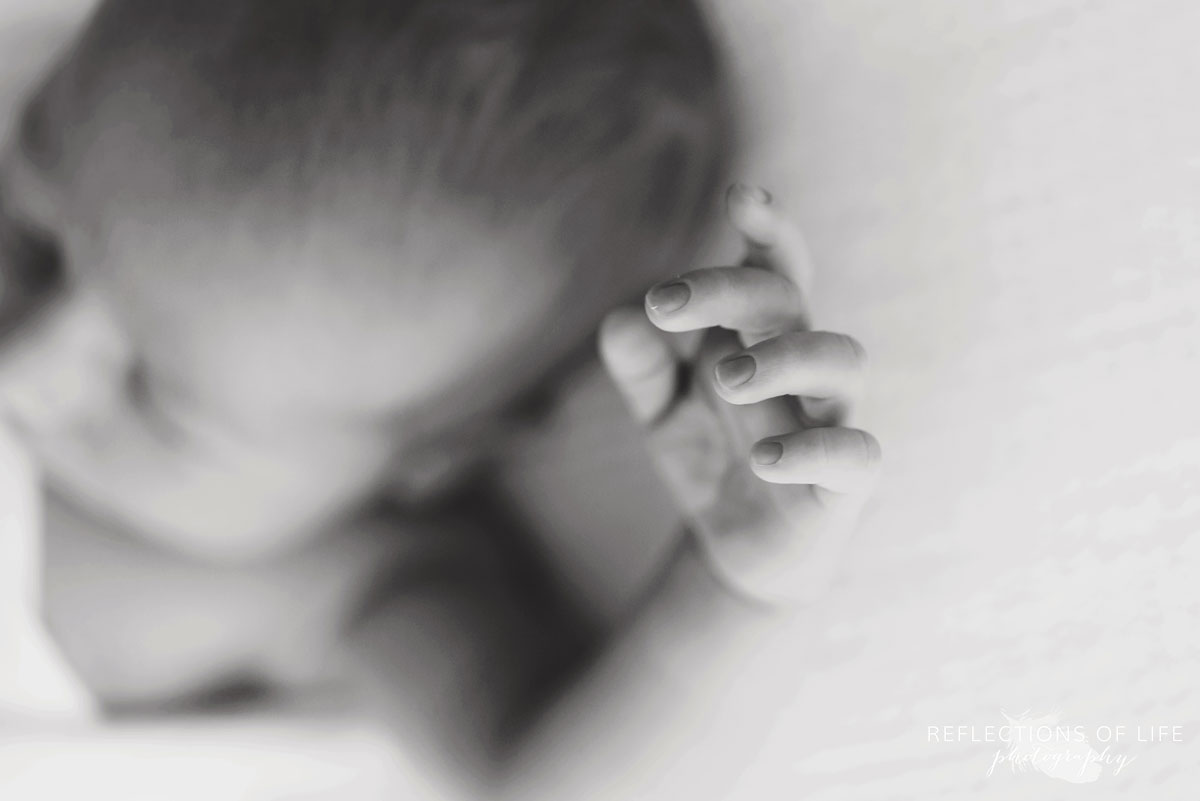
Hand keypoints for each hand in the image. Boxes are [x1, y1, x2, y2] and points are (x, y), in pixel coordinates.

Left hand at [599, 185, 880, 606]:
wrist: (739, 549)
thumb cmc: (710, 457)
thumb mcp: (659, 410)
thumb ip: (640, 367)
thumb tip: (619, 320)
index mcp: (760, 336)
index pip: (773, 268)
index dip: (767, 229)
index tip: (740, 197)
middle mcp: (802, 365)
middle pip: (788, 300)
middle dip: (732, 289)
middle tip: (666, 305)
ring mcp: (831, 417)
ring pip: (843, 359)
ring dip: (783, 357)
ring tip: (723, 377)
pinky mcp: (846, 480)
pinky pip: (856, 452)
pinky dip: (813, 448)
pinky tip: (764, 456)